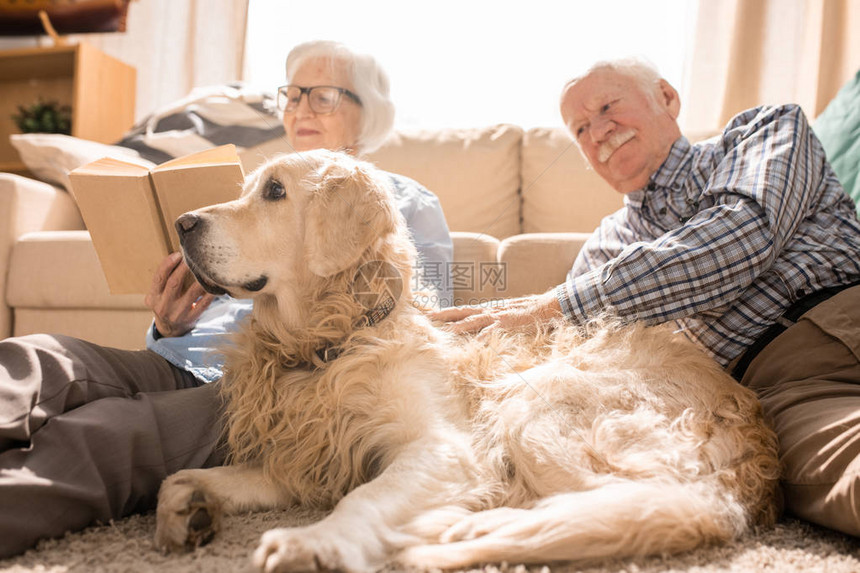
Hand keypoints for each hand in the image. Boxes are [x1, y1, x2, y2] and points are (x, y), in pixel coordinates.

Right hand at [144, 252, 214, 337]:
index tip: (178, 254)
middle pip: (174, 283)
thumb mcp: (158, 294)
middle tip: (194, 257)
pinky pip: (204, 303)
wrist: (170, 329)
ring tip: (208, 268)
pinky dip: (211, 293)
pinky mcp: (191, 318)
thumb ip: (165, 279)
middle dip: (184, 268)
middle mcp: (164, 305)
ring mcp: (178, 313)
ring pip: (192, 293)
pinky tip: (217, 285)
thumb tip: (181, 256)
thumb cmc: (166, 303)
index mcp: (154, 297)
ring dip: (200, 279)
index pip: (159, 278)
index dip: (167, 264)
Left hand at [429, 291, 562, 335]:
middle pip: (462, 312)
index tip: (429, 315)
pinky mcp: (509, 322)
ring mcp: (499, 316)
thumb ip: (493, 325)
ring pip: (474, 319)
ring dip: (459, 325)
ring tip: (445, 330)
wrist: (548, 306)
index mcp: (487, 311)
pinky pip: (495, 329)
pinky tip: (478, 342)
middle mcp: (490, 311)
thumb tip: (481, 335)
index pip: (462, 311)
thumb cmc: (528, 314)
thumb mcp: (507, 319)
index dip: (446, 313)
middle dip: (443, 314)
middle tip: (426, 318)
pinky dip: (486, 335)